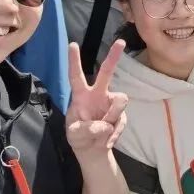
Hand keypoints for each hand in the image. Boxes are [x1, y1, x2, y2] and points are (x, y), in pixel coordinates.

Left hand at [65, 40, 128, 156]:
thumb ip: (85, 129)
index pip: (76, 77)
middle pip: (106, 72)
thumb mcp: (74, 135)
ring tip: (102, 132)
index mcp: (81, 96)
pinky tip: (106, 141)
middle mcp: (98, 95)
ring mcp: (111, 104)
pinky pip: (121, 121)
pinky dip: (114, 134)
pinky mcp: (121, 116)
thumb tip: (104, 125)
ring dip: (112, 117)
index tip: (72, 44)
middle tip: (121, 42)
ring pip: (120, 101)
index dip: (74, 61)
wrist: (92, 151)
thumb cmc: (78, 137)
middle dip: (113, 57)